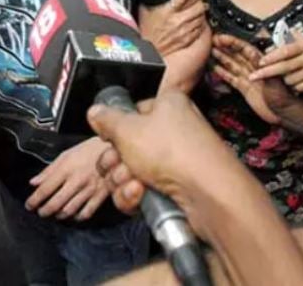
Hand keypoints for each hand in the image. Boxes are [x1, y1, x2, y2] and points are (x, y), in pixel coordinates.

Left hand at [25, 137, 110, 220]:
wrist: (113, 149)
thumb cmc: (88, 150)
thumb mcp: (65, 155)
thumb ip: (49, 170)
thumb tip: (34, 182)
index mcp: (66, 168)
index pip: (45, 189)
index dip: (34, 199)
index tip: (29, 205)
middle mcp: (76, 180)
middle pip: (56, 202)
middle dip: (45, 210)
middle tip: (40, 212)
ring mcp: (89, 189)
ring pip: (70, 210)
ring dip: (59, 215)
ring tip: (54, 214)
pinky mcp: (101, 195)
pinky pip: (87, 212)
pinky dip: (78, 217)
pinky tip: (73, 215)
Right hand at [88, 93, 238, 234]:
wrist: (208, 196)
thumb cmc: (171, 152)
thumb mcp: (128, 128)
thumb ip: (106, 119)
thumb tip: (95, 112)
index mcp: (167, 106)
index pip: (131, 112)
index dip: (116, 127)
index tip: (109, 138)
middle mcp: (171, 132)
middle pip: (124, 145)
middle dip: (115, 160)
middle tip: (120, 164)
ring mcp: (172, 163)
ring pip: (127, 171)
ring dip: (122, 180)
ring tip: (134, 183)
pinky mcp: (172, 191)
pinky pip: (139, 192)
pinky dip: (133, 196)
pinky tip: (140, 196)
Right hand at [143, 0, 206, 56]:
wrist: (149, 50)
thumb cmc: (146, 32)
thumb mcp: (145, 12)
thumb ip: (152, 0)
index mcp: (167, 11)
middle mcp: (178, 20)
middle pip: (199, 6)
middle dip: (199, 1)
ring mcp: (185, 31)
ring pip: (202, 16)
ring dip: (200, 12)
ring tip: (196, 10)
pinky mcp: (188, 39)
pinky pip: (201, 28)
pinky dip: (200, 23)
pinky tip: (194, 22)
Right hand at [212, 34, 288, 123]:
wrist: (284, 114)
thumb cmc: (285, 98)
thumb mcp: (273, 80)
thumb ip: (261, 67)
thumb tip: (253, 54)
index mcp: (262, 64)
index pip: (245, 49)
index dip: (233, 42)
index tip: (222, 38)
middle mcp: (254, 69)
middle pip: (237, 55)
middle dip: (225, 47)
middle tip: (213, 41)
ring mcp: (249, 78)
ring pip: (233, 65)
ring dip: (222, 57)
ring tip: (212, 51)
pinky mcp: (245, 88)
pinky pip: (232, 78)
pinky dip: (224, 73)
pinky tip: (216, 68)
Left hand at [250, 35, 302, 93]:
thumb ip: (285, 39)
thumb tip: (264, 34)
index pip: (285, 51)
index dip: (271, 57)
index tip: (259, 62)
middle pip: (284, 67)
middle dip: (266, 73)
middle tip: (252, 77)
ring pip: (289, 79)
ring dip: (282, 79)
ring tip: (285, 75)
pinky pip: (298, 87)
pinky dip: (293, 86)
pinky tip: (295, 81)